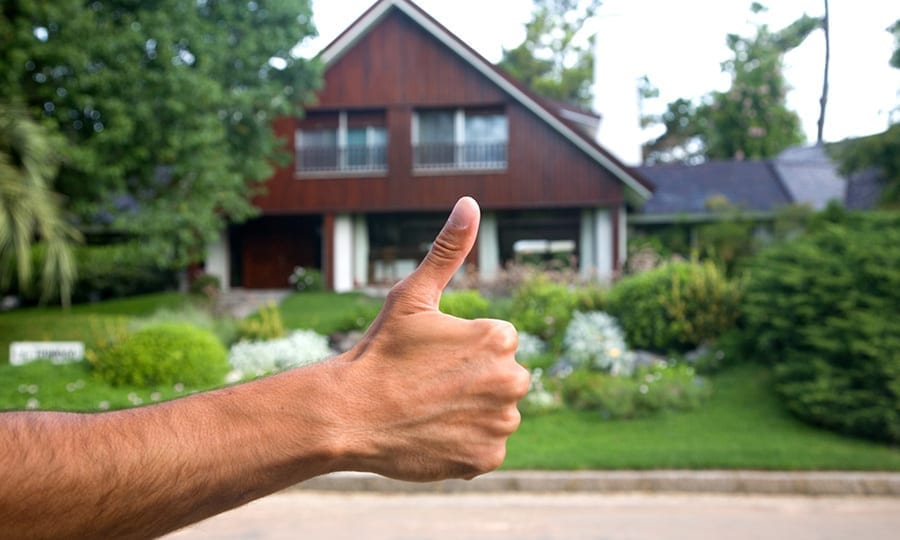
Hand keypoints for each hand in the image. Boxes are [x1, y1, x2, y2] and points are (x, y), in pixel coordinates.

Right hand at [335, 197, 529, 480]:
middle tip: (428, 385)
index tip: (431, 358)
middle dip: (474, 380)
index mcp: (499, 338)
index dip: (462, 350)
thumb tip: (470, 202)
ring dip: (471, 412)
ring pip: (495, 413)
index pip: (497, 343)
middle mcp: (512, 380)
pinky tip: (432, 433)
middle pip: (501, 378)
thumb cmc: (380, 351)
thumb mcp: (412, 296)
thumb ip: (448, 250)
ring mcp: (501, 424)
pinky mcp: (487, 458)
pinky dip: (464, 443)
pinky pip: (484, 446)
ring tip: (428, 409)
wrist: (349, 414)